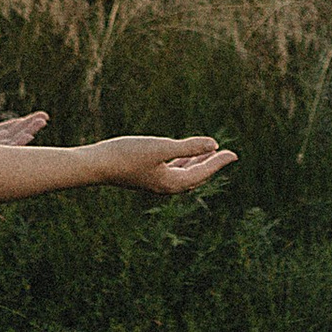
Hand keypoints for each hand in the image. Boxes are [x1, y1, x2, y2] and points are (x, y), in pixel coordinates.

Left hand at [0, 92, 52, 144]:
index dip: (13, 125)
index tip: (29, 117)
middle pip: (7, 140)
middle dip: (26, 129)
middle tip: (45, 118)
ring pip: (9, 144)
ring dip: (28, 131)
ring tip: (44, 120)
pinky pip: (5, 147)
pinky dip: (22, 139)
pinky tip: (33, 130)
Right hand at [111, 134, 236, 193]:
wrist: (97, 164)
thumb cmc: (127, 154)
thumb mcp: (161, 147)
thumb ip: (187, 146)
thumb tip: (214, 145)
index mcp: (172, 182)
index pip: (203, 172)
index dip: (219, 162)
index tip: (234, 154)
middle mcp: (166, 186)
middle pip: (197, 176)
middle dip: (212, 164)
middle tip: (227, 154)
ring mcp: (156, 182)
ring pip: (185, 174)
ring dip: (198, 162)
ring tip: (209, 152)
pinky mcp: (147, 176)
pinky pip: (173, 171)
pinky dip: (183, 162)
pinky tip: (182, 154)